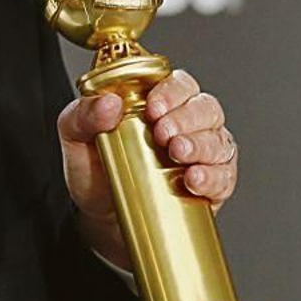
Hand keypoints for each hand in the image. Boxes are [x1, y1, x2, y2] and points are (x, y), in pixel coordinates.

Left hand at [57, 69, 238, 267]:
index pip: (179, 84)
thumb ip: (83, 115)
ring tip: (177, 154)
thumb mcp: (75, 137)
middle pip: (205, 108)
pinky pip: (225, 176)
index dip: (172, 92)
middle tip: (164, 134)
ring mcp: (203, 154)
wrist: (101, 215)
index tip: (154, 108)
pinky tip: (194, 178)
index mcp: (159, 102)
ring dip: (201, 145)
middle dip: (187, 119)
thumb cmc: (94, 168)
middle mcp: (188, 123)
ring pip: (218, 140)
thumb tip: (108, 103)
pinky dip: (213, 176)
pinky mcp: (212, 185)